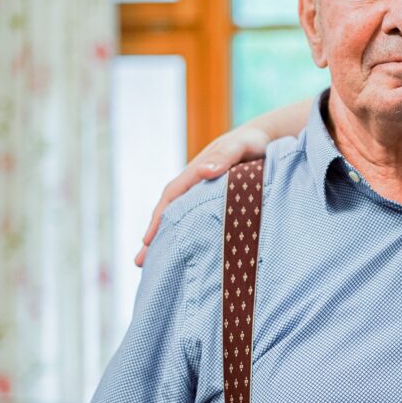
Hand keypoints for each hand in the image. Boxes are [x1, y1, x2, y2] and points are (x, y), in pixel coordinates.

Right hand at [134, 126, 271, 266]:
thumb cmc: (251, 143)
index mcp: (197, 172)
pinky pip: (195, 217)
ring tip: (153, 263)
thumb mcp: (240, 146)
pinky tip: (183, 249)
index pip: (172, 197)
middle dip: (155, 235)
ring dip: (166, 237)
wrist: (262, 138)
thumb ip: (226, 156)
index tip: (147, 240)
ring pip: (180, 217)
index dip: (159, 219)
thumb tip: (206, 171)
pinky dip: (186, 232)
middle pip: (169, 211)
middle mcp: (194, 183)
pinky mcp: (214, 199)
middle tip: (140, 262)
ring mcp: (202, 192)